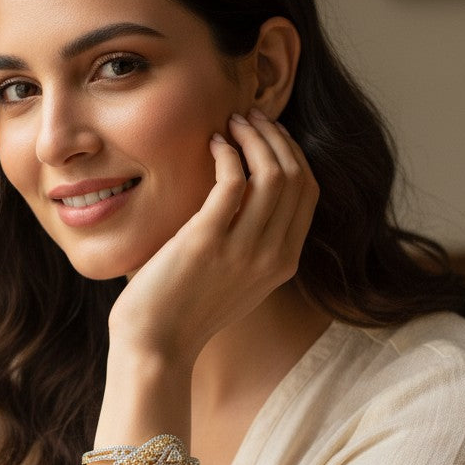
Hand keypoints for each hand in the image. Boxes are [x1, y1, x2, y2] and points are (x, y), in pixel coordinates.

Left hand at [108, 110, 318, 364]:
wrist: (155, 346)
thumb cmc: (184, 310)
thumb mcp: (235, 278)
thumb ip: (252, 243)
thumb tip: (247, 192)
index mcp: (284, 263)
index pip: (308, 192)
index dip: (292, 153)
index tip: (268, 134)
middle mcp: (272, 256)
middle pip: (295, 176)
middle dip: (275, 136)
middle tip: (249, 117)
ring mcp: (243, 250)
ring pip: (271, 172)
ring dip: (253, 136)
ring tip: (232, 122)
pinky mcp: (207, 241)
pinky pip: (233, 180)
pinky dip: (226, 152)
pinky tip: (212, 143)